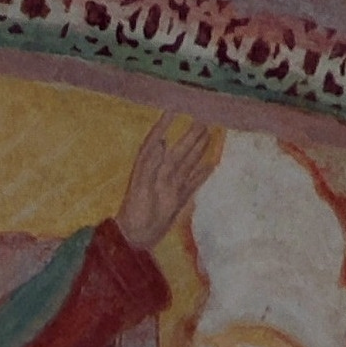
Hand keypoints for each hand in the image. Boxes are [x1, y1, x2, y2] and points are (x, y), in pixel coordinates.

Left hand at [116, 114, 223, 251]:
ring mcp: (170, 186)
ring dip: (198, 149)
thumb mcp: (140, 187)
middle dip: (190, 135)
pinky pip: (193, 183)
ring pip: (188, 163)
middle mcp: (160, 173)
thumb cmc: (134, 213)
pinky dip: (202, 174)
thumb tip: (163, 142)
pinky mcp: (177, 199)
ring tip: (209, 133)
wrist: (135, 237)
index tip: (175, 108)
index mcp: (148, 166)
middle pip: (179, 150)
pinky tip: (211, 164)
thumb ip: (151, 164)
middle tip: (203, 118)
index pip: (157, 139)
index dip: (164, 124)